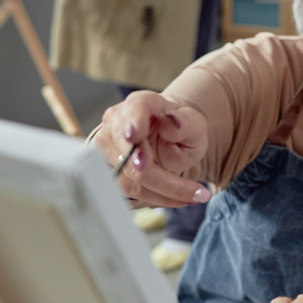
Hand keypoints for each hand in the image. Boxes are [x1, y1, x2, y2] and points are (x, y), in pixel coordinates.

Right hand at [94, 90, 210, 206]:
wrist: (167, 139)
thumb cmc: (180, 130)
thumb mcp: (194, 124)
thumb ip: (185, 123)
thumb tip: (172, 123)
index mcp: (141, 104)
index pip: (133, 110)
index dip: (132, 123)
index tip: (134, 136)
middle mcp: (117, 122)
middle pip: (128, 153)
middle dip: (150, 173)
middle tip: (185, 187)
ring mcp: (107, 147)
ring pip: (128, 178)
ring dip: (163, 192)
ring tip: (196, 195)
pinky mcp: (106, 170)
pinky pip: (128, 191)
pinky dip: (156, 197)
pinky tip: (179, 198)